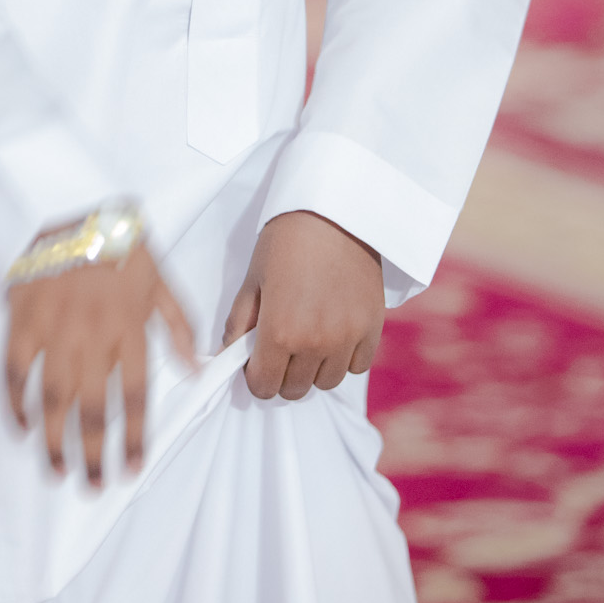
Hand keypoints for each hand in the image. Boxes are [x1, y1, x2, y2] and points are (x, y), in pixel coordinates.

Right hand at [6, 245, 194, 487]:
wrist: (67, 201)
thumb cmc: (117, 240)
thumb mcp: (159, 278)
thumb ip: (177, 326)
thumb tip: (198, 369)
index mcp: (128, 326)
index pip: (136, 394)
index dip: (135, 437)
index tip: (133, 467)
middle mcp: (92, 334)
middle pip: (94, 407)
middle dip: (95, 453)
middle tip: (94, 484)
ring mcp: (54, 329)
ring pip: (54, 398)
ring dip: (55, 440)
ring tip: (59, 470)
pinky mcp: (22, 320)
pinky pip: (17, 372)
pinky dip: (16, 403)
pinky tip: (22, 428)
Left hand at [223, 210, 383, 400]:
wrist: (334, 213)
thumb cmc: (287, 241)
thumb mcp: (253, 279)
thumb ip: (240, 323)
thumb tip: (230, 355)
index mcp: (279, 332)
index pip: (263, 386)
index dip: (256, 376)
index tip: (257, 360)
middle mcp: (315, 343)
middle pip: (295, 389)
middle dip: (282, 374)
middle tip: (281, 347)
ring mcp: (348, 338)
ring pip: (327, 382)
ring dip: (314, 368)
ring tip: (310, 339)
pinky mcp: (373, 328)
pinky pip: (357, 366)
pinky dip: (345, 358)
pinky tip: (335, 333)